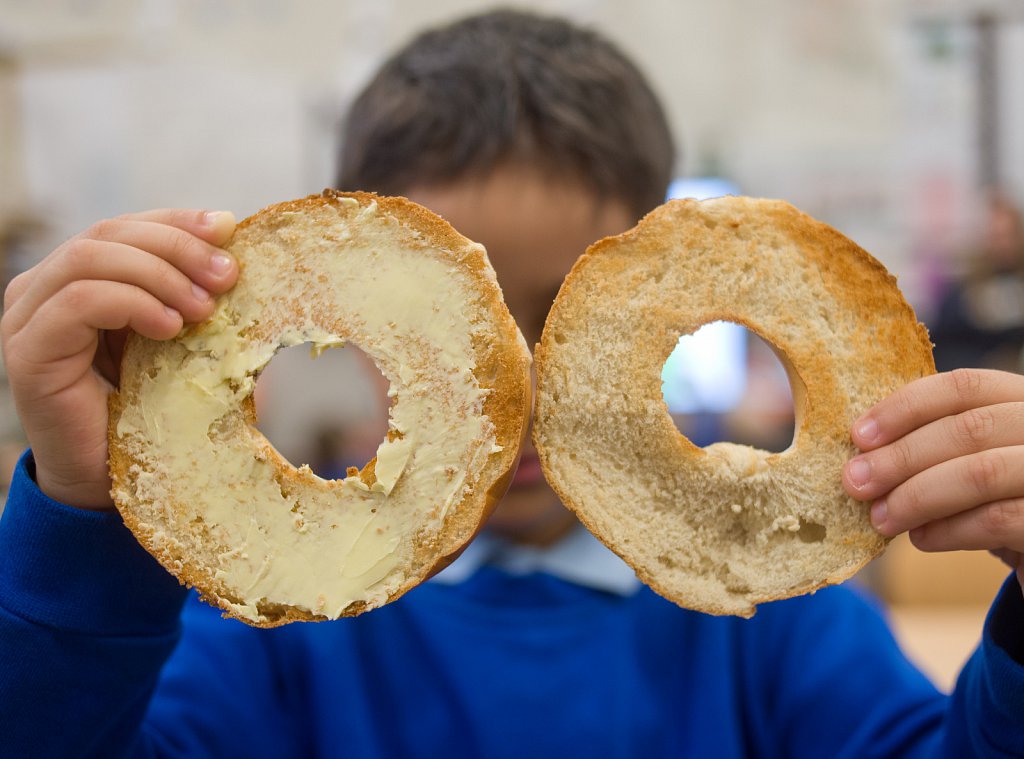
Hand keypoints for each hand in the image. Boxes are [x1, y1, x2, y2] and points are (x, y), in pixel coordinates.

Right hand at [1, 210, 237, 508]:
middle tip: (228, 275)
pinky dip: (131, 303)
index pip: (127, 227)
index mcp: (81, 278)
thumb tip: (239, 253)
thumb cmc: (152, 411)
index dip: (178, 222)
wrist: (109, 483)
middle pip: (109, 233)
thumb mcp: (183, 344)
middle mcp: (45, 289)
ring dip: (159, 275)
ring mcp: (28, 318)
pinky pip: (78, 302)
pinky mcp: (29, 351)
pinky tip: (170, 327)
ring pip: (90, 258)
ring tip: (205, 309)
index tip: (230, 228)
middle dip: (177, 246)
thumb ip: (198, 299)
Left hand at [842, 368, 1023, 588]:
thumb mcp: (972, 462)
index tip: (859, 435)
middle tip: (855, 482)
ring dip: (917, 497)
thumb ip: (935, 447)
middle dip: (901, 457)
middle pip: (970, 429)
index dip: (906, 407)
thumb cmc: (1002, 502)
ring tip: (881, 518)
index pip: (966, 386)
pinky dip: (949, 530)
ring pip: (981, 474)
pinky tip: (921, 539)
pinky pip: (997, 520)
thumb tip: (863, 454)